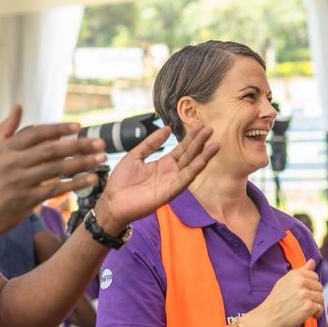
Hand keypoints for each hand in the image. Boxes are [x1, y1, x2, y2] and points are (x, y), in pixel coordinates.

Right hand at [0, 107, 107, 242]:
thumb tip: (18, 107)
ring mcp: (20, 182)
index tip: (78, 126)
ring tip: (101, 158)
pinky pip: (56, 189)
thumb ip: (5, 130)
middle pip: (51, 150)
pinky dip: (75, 183)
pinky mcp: (26, 200)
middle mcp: (12, 163)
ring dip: (82, 162)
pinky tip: (91, 179)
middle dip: (78, 144)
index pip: (36, 133)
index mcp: (4, 149)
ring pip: (57, 169)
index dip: (58, 128)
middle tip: (100, 142)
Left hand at [95, 124, 218, 234]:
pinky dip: (194, 170)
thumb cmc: (121, 181)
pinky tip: (203, 161)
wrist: (112, 201)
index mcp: (163, 163)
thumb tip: (166, 128)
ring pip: (191, 167)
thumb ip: (151, 143)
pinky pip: (184, 180)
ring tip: (215, 144)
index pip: (181, 148)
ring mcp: (171, 182)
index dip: (191, 137)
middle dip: (200, 142)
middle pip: (189, 155)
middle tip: (210, 129)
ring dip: (204, 156)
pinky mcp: (169, 192)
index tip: (200, 125)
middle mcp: (171, 172)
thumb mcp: (135, 155)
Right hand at [245, 260, 323, 326]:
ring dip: (316, 304)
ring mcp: (305, 295)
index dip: (311, 284)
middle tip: (305, 301)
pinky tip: (308, 314)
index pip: (315, 276)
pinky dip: (316, 313)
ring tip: (306, 307)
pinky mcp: (308, 307)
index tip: (305, 290)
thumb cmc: (277, 298)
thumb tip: (312, 261)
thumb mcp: (285, 280)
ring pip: (321, 297)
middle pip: (319, 287)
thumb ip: (301, 271)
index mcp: (296, 275)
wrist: (270, 315)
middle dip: (314, 294)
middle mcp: (301, 283)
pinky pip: (319, 308)